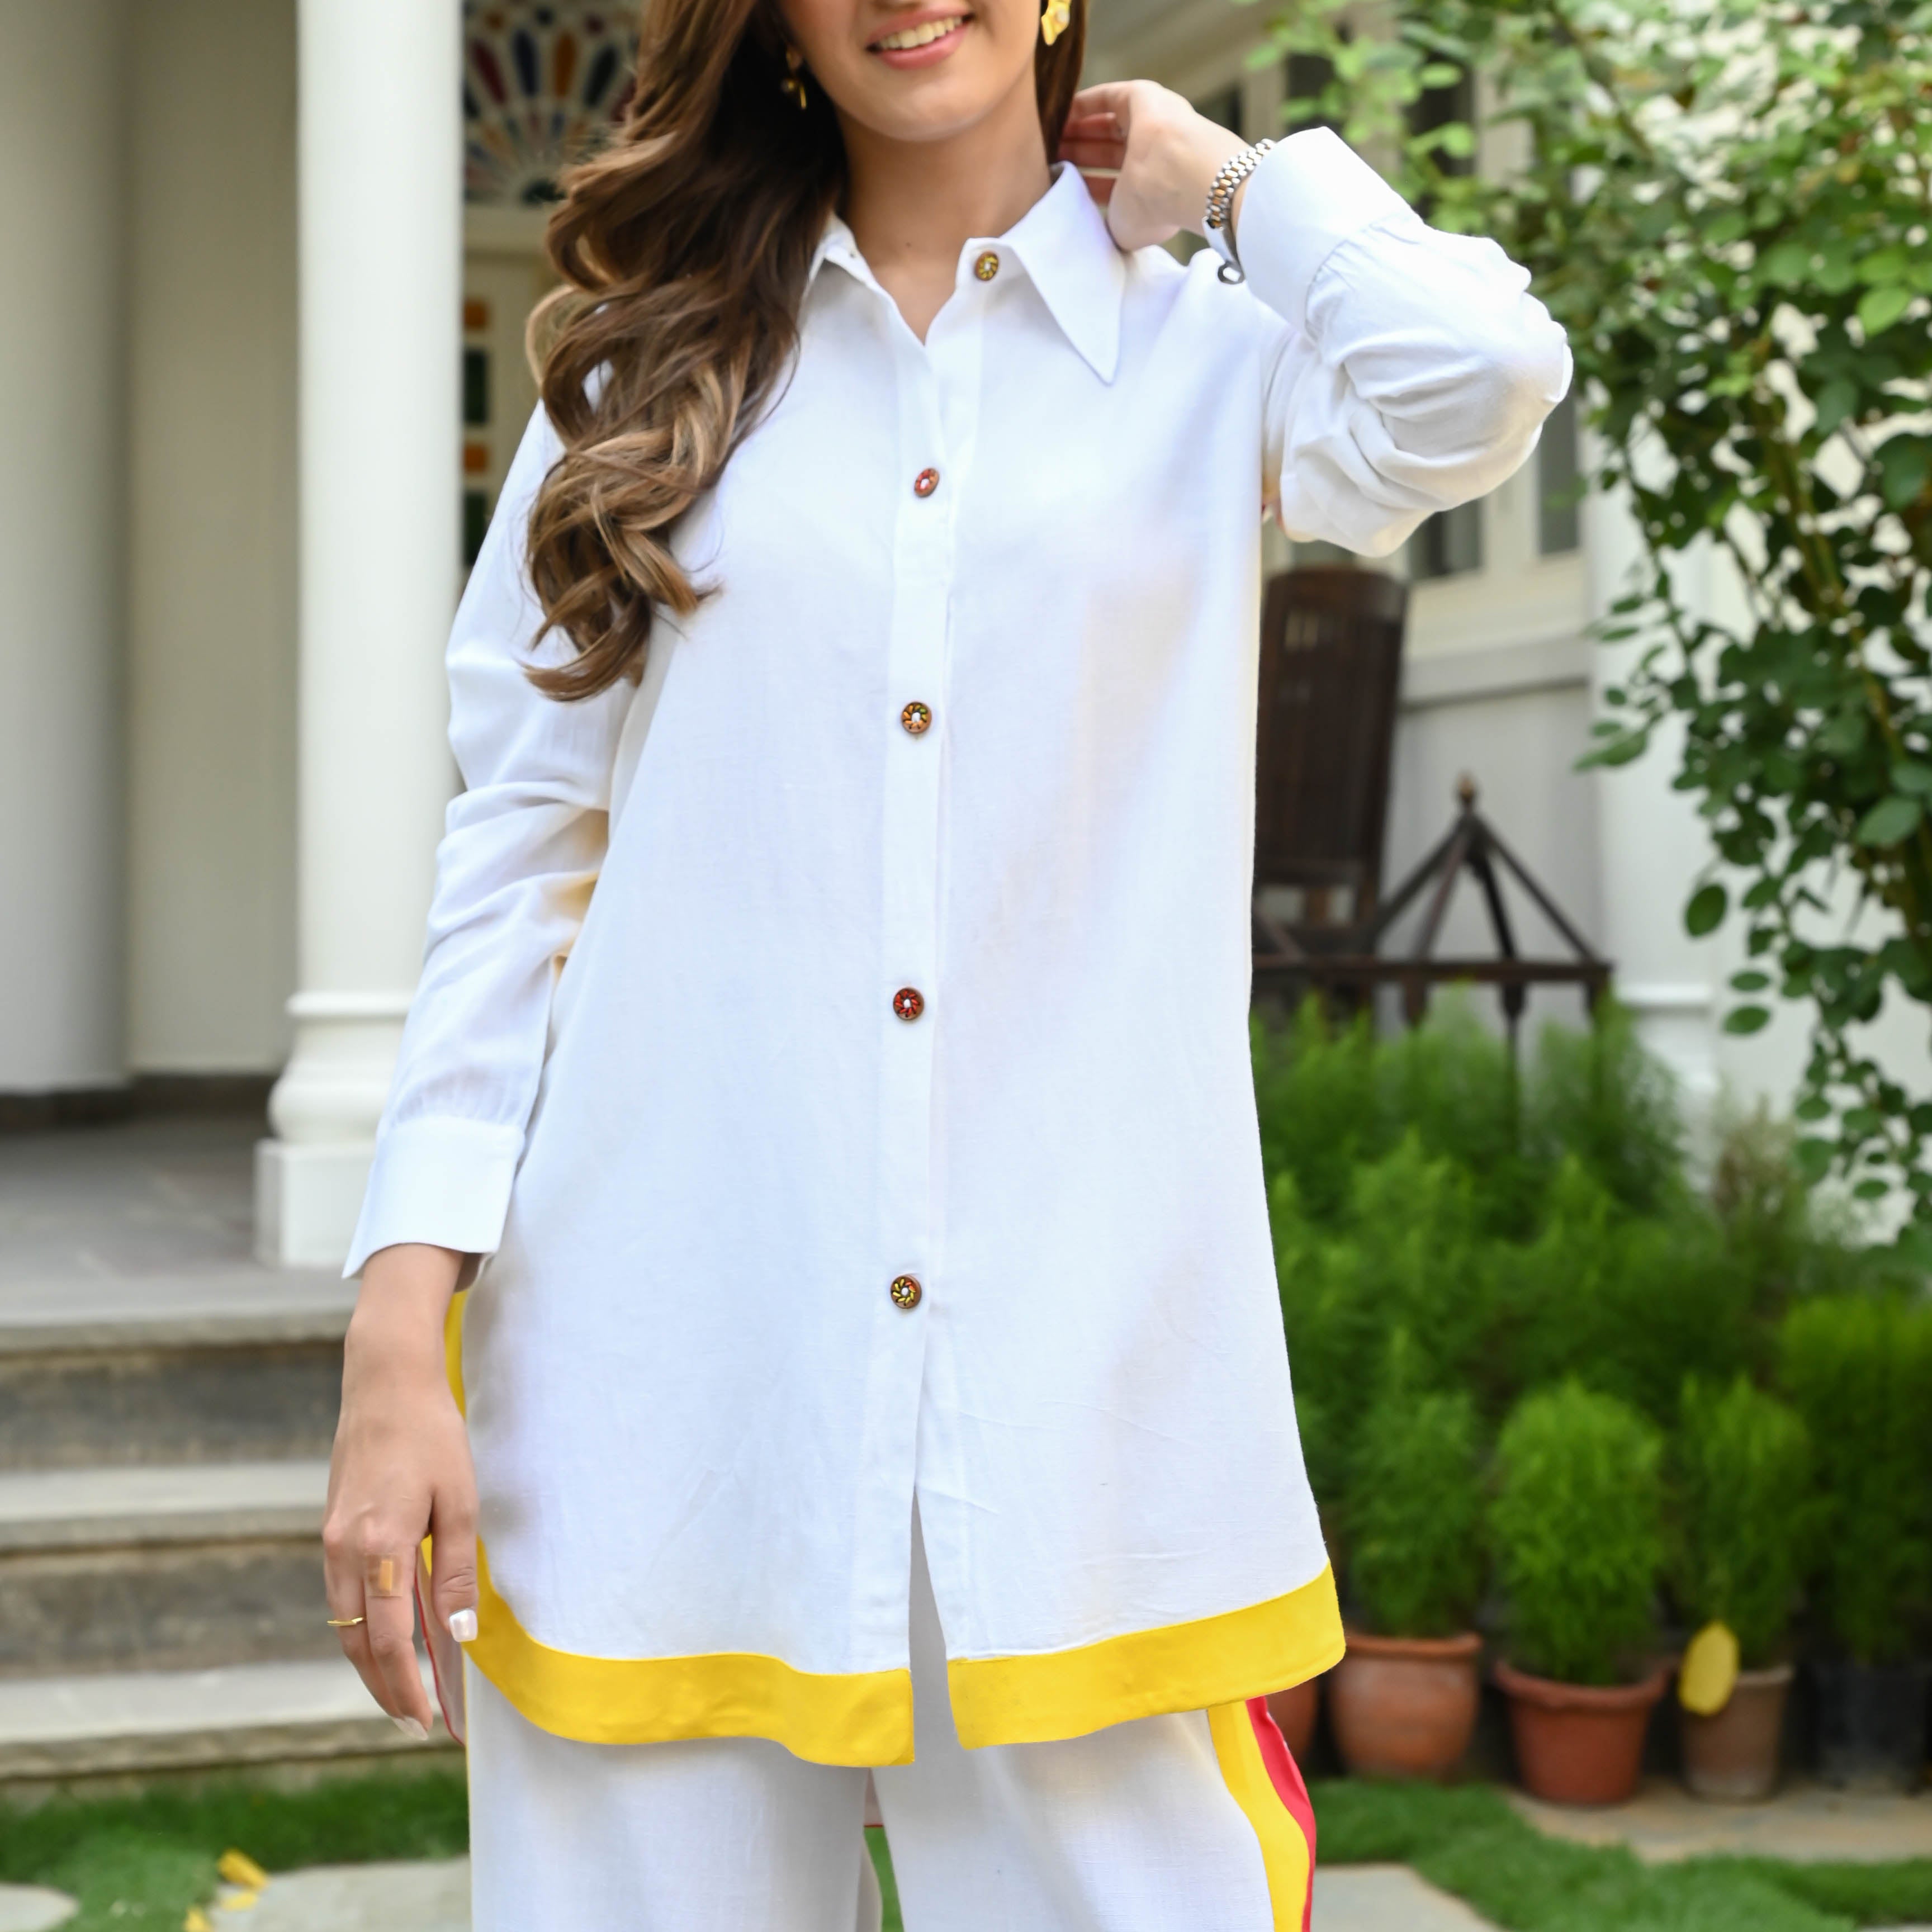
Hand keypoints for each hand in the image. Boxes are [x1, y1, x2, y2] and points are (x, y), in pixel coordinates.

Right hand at [322, 1243, 475, 1735]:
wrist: (384, 1384)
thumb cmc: (431, 1437)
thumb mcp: (457, 1502)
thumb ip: (453, 1574)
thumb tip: (457, 1638)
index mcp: (379, 1545)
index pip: (390, 1641)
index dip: (409, 1686)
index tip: (429, 1721)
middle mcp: (344, 1551)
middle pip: (360, 1644)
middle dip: (388, 1690)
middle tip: (418, 1726)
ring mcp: (331, 1542)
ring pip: (346, 1626)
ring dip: (372, 1666)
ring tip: (405, 1697)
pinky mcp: (331, 1532)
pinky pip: (343, 1598)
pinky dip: (362, 1630)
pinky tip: (387, 1643)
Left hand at [1058, 81, 1248, 253]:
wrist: (1177, 174)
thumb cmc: (1153, 208)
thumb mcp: (1124, 226)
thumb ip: (1107, 220)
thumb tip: (1090, 223)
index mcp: (1149, 187)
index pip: (1111, 182)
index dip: (1084, 181)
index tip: (1057, 184)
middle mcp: (1152, 154)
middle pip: (1104, 152)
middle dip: (1075, 155)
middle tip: (1042, 161)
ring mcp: (1149, 123)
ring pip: (1104, 126)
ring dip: (1074, 132)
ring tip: (1043, 140)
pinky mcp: (1143, 95)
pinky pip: (1106, 97)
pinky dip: (1081, 104)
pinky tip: (1057, 112)